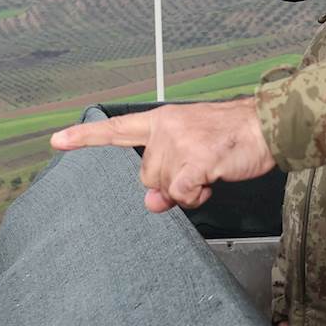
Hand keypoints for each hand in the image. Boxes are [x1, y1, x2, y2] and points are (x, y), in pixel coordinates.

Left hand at [50, 98, 275, 211]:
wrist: (269, 124)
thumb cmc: (233, 138)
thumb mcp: (194, 154)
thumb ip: (167, 179)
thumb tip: (152, 205)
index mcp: (163, 120)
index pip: (117, 129)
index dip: (84, 137)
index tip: (56, 140)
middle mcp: (166, 128)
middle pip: (146, 176)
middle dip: (170, 182)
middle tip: (199, 170)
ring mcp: (179, 142)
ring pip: (164, 188)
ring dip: (188, 189)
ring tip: (211, 170)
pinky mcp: (196, 158)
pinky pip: (181, 193)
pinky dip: (195, 195)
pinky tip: (211, 181)